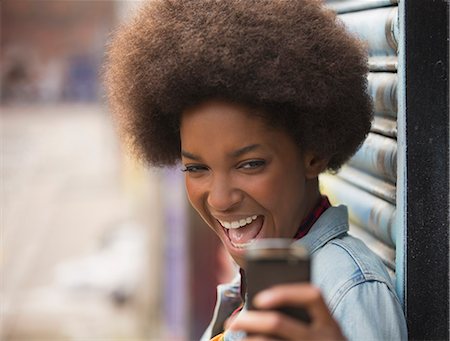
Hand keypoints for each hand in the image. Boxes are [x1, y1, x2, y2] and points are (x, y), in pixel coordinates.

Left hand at [228, 283, 345, 340]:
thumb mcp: (322, 331)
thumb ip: (302, 315)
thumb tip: (261, 303)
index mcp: (330, 323)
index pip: (312, 296)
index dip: (285, 293)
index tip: (259, 298)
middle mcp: (324, 339)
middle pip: (279, 323)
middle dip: (250, 320)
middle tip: (232, 322)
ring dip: (248, 339)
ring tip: (234, 336)